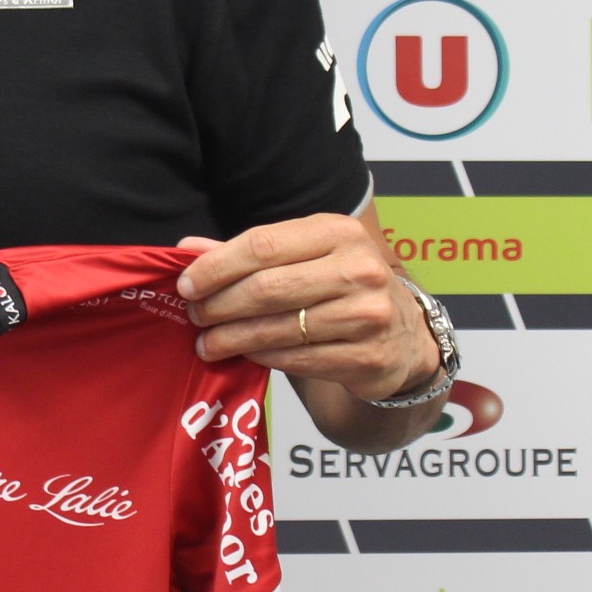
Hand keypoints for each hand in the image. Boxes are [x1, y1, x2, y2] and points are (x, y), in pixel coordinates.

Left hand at [175, 210, 437, 403]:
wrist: (405, 336)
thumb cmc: (344, 287)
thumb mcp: (306, 256)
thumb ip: (250, 253)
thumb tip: (186, 248)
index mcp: (338, 232)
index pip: (261, 244)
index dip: (215, 267)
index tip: (186, 285)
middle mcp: (359, 269)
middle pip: (266, 288)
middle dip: (219, 305)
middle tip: (195, 316)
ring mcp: (368, 315)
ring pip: (277, 328)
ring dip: (232, 338)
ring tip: (208, 342)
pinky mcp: (368, 357)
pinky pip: (295, 359)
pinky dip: (260, 357)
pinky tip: (242, 355)